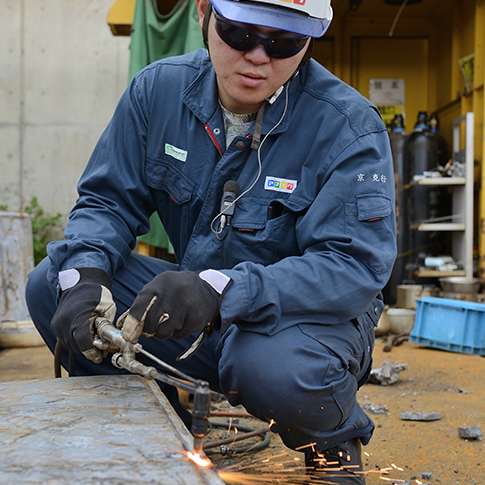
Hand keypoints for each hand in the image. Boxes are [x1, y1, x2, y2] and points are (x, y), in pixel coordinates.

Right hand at [51, 268, 115, 362]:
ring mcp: (58, 324)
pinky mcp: (55, 325)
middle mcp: (65, 323)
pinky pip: (66, 339)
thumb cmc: (97, 295)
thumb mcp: (109, 309)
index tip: (100, 357)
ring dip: (82, 345)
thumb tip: (108, 345)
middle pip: (78, 347)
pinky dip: (75, 339)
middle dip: (90, 350)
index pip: (84, 344)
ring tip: (94, 338)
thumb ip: (108, 327)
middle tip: (101, 349)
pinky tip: (84, 333)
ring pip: (71, 345)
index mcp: (79, 319)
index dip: (93, 353)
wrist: (80, 283)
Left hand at [117, 270, 231, 342]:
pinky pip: (179, 335)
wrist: (206, 286)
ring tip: (171, 320)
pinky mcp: (196, 319)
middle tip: (153, 326)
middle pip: (151, 324)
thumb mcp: (158, 288)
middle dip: (149, 329)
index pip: (140, 307)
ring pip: (164, 333)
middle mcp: (172, 295)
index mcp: (159, 285)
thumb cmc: (175, 289)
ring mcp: (186, 307)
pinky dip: (178, 332)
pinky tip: (183, 320)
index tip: (129, 334)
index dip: (132, 323)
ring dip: (164, 332)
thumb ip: (143, 304)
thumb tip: (127, 327)